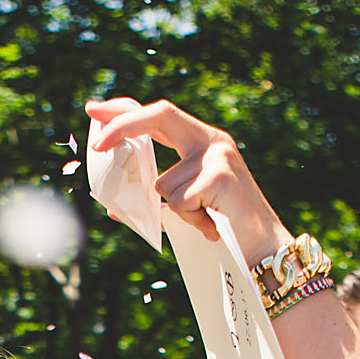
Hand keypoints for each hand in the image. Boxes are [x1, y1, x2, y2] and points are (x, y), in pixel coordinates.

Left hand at [84, 95, 289, 264]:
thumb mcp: (186, 205)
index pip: (159, 116)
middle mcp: (212, 141)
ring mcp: (218, 156)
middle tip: (98, 145)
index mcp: (202, 141)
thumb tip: (113, 207)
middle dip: (124, 126)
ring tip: (205, 220)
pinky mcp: (220, 177)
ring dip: (176, 211)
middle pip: (159, 116)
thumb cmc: (223, 227)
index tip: (95, 110)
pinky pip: (178, 202)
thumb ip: (157, 195)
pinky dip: (189, 220)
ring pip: (163, 183)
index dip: (126, 112)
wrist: (263, 247)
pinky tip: (212, 224)